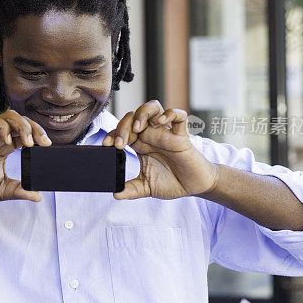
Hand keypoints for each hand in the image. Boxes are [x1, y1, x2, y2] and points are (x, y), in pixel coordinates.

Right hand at [0, 110, 50, 204]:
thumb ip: (19, 191)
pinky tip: (8, 140)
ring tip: (29, 142)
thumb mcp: (1, 191)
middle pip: (21, 121)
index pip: (26, 134)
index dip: (38, 135)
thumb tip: (38, 196)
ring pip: (9, 116)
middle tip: (44, 142)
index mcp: (5, 149)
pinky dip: (3, 127)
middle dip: (35, 128)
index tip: (47, 146)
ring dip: (23, 125)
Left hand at [102, 101, 217, 200]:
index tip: (107, 145)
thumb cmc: (172, 182)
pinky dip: (170, 114)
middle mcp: (151, 135)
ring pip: (152, 108)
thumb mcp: (147, 188)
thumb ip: (131, 190)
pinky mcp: (182, 135)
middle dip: (123, 126)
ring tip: (138, 128)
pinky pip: (179, 116)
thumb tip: (115, 194)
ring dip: (142, 113)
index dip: (112, 134)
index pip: (122, 132)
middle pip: (133, 117)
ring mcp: (166, 133)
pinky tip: (161, 122)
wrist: (194, 186)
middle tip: (120, 143)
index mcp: (140, 145)